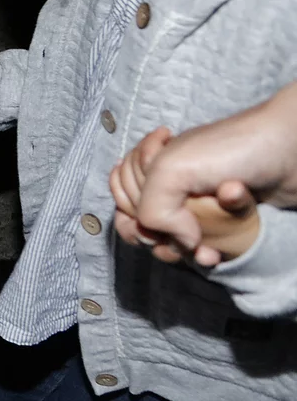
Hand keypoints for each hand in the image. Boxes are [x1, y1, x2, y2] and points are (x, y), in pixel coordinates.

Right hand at [111, 127, 260, 265]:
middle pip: (143, 227)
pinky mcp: (223, 221)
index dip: (135, 216)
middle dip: (162, 238)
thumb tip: (177, 241)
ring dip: (188, 249)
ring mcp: (196, 204)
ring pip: (172, 243)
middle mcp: (170, 185)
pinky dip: (213, 250)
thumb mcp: (171, 170)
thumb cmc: (234, 150)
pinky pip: (205, 246)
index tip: (158, 210)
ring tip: (209, 248)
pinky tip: (222, 249)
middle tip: (186, 232)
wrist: (294, 150)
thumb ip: (150, 209)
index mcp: (149, 165)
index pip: (120, 201)